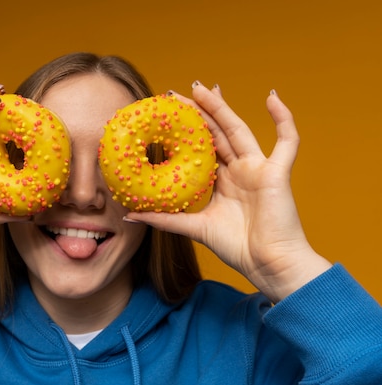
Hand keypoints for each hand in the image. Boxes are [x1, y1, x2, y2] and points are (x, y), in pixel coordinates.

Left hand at [125, 83, 330, 301]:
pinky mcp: (277, 172)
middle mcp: (239, 170)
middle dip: (198, 113)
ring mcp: (258, 169)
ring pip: (239, 130)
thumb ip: (163, 219)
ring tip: (204, 88)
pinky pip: (287, 140)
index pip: (201, 148)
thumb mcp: (194, 228)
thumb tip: (129, 214)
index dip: (186, 132)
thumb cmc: (236, 248)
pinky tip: (271, 97)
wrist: (267, 265)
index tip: (165, 116)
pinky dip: (283, 118)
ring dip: (222, 107)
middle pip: (216, 133)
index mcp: (222, 181)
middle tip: (176, 95)